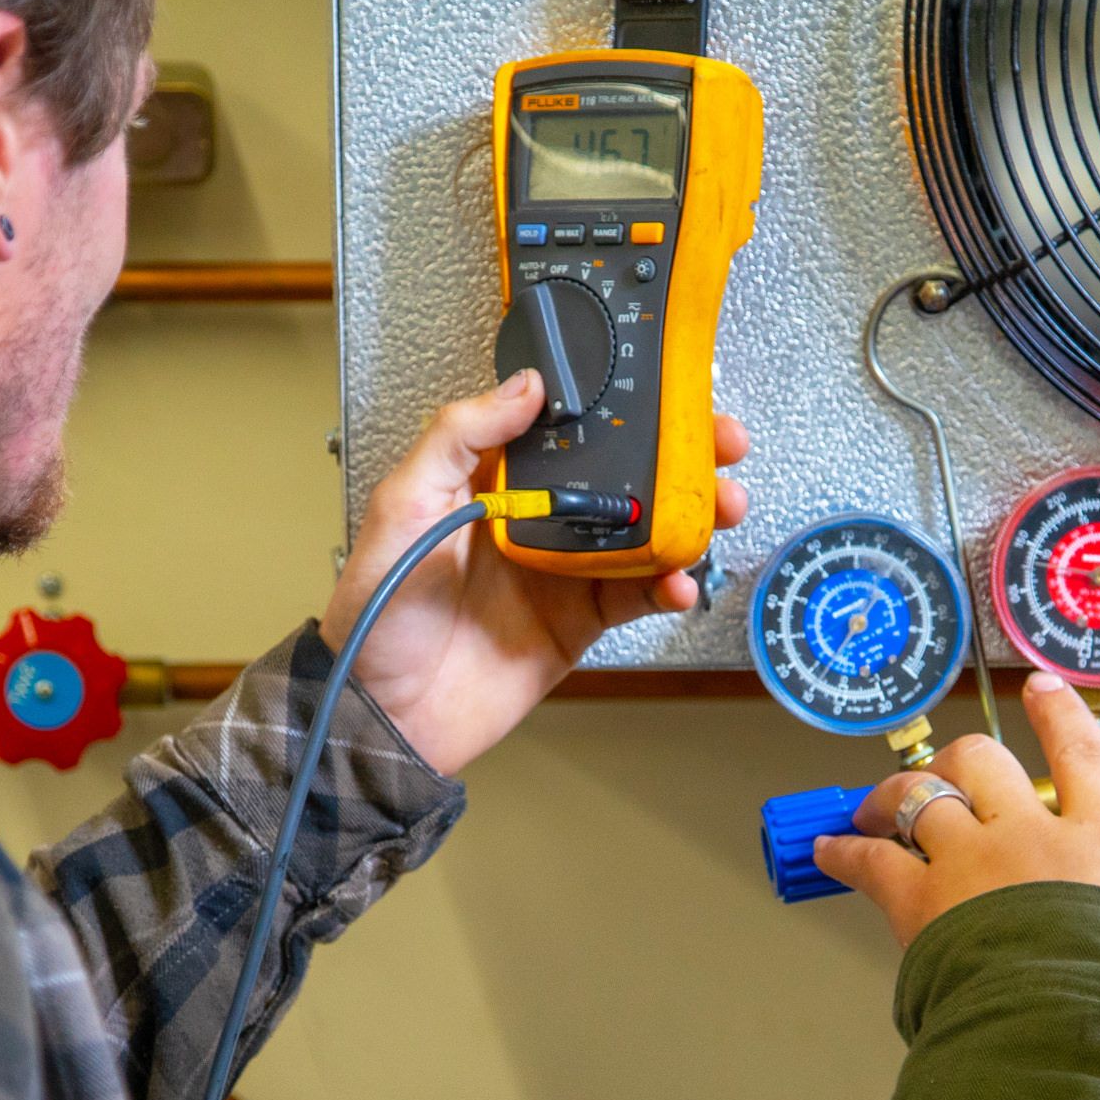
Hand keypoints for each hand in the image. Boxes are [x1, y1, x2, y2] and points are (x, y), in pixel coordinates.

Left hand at [325, 370, 749, 774]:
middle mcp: (538, 517)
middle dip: (681, 455)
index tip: (667, 389)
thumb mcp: (404, 504)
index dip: (621, 405)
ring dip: (693, 515)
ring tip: (722, 507)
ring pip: (646, 529)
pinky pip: (639, 593)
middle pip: (625, 473)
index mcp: (496, 478)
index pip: (570, 426)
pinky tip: (681, 580)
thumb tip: (524, 386)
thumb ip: (460, 437)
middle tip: (720, 443)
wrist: (388, 713)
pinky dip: (671, 585)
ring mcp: (566, 568)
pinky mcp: (583, 619)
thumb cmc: (377, 610)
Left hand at [814, 674, 1099, 982]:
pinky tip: (830, 850)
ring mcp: (972, 861)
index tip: (1042, 690)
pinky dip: (846, 850)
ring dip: (894, 794)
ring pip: (920, 793)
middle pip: (984, 760)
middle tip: (953, 767)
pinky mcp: (921, 900)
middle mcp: (1032, 836)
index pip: (1082, 755)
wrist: (1077, 1045)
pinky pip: (871, 859)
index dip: (1058, 714)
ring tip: (878, 804)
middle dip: (962, 758)